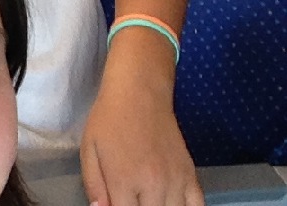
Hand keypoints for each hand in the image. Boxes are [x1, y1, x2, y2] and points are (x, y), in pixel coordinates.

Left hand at [80, 76, 201, 205]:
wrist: (139, 93)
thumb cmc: (109, 120)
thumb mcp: (89, 150)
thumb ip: (94, 186)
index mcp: (124, 180)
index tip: (117, 203)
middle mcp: (154, 186)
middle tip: (131, 198)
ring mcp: (176, 181)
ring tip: (147, 198)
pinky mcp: (191, 175)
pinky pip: (198, 205)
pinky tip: (172, 202)